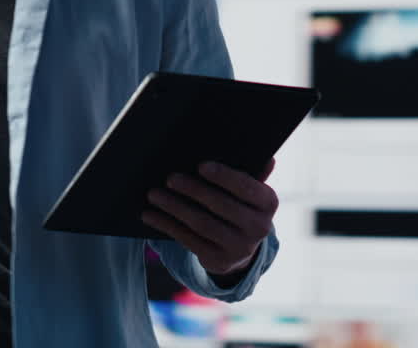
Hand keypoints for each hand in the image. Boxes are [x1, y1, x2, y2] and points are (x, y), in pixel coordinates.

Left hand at [141, 158, 278, 278]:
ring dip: (174, 207)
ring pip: (202, 224)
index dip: (225, 177)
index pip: (247, 188)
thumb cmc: (237, 203)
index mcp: (268, 203)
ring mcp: (240, 247)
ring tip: (153, 194)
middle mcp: (259, 228)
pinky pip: (188, 240)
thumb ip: (251, 173)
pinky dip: (166, 225)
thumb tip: (268, 157)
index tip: (201, 165)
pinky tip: (149, 214)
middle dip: (193, 190)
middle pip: (221, 206)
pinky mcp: (219, 260)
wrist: (238, 245)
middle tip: (169, 178)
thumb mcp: (247, 189)